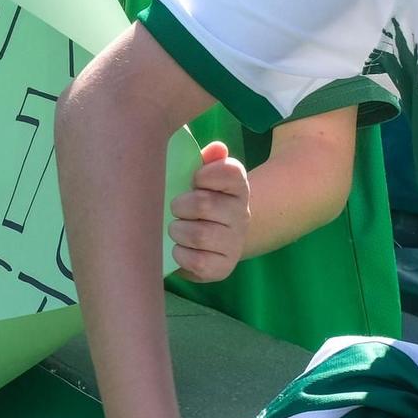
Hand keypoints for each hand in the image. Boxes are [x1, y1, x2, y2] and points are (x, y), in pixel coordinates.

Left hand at [167, 141, 249, 281]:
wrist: (210, 239)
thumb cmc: (197, 199)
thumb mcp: (199, 176)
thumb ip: (206, 159)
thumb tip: (217, 148)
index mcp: (237, 186)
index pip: (230, 172)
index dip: (205, 175)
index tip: (194, 180)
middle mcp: (241, 214)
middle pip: (205, 204)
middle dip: (181, 205)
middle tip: (175, 208)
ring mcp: (234, 243)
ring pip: (200, 235)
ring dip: (178, 230)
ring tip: (175, 228)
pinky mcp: (223, 268)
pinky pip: (198, 262)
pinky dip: (181, 254)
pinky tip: (180, 248)